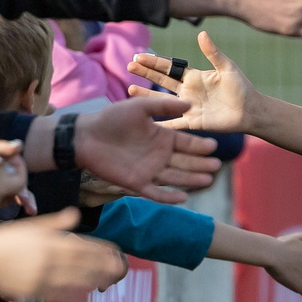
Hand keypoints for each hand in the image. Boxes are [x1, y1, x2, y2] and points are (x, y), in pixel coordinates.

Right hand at [0, 210, 128, 301]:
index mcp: (48, 241)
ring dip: (93, 281)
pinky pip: (57, 296)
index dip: (102, 250)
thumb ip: (55, 222)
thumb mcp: (29, 225)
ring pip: (74, 281)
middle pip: (84, 264)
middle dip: (105, 266)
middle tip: (120, 268)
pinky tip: (83, 295)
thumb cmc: (3, 240)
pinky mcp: (32, 292)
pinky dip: (73, 296)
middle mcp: (47, 259)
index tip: (116, 251)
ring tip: (107, 281)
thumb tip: (76, 215)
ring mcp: (40, 278)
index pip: (83, 245)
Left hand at [71, 99, 219, 203]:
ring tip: (208, 180)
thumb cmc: (111, 118)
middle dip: (201, 164)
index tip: (214, 146)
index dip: (199, 145)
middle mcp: (158, 155)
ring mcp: (148, 170)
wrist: (85, 136)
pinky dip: (169, 196)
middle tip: (216, 166)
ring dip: (191, 180)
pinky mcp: (136, 183)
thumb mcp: (139, 108)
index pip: (186, 143)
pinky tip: (183, 197)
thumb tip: (190, 104)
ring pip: (175, 177)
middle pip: (185, 162)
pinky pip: (156, 193)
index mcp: (161, 136)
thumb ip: (164, 106)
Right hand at [127, 31, 253, 133]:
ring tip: (130, 91)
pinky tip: (146, 123)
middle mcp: (187, 91)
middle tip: (128, 67)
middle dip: (146, 74)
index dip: (155, 62)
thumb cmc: (241, 88)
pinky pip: (173, 123)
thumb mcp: (227, 67)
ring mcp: (188, 107)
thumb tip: (201, 33)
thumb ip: (213, 53)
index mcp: (194, 77)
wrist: (251, 111)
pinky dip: (160, 124)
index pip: (170, 68)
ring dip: (146, 96)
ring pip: (162, 101)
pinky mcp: (192, 122)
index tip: (139, 56)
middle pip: (161, 81)